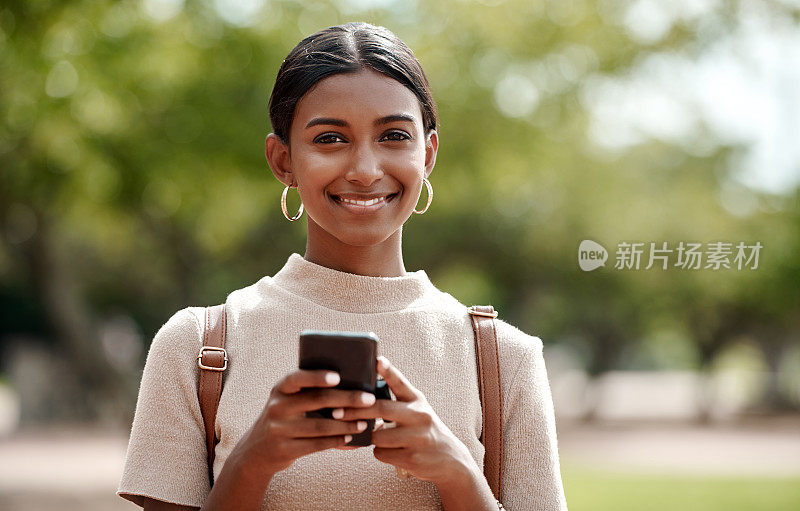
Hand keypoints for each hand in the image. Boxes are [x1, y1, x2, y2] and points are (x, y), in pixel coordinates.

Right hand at [231, 369, 375, 477]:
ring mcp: (279, 430)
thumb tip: (349, 385)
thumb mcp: (287, 401)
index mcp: (280, 389)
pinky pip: (316, 445)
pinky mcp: (284, 450)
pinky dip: (336, 441)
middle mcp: (277, 407)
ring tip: (364, 422)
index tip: (338, 376)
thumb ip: (308, 392)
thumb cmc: (284, 419)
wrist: (256, 451)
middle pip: (316, 400)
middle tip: (369, 400)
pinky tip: (350, 438)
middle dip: (346, 399)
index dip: (317, 377)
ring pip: (320, 426)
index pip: (297, 377)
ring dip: (346, 424)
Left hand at [333, 356, 479, 485]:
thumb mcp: (416, 410)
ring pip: (377, 436)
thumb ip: (395, 401)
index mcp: (417, 400)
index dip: (388, 371)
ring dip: (371, 437)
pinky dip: (380, 452)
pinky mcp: (413, 458)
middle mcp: (419, 415)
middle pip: (381, 409)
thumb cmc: (422, 430)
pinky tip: (391, 451)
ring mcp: (417, 437)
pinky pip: (381, 453)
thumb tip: (361, 397)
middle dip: (355, 410)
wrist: (449, 459)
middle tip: (336, 410)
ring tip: (380, 437)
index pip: (401, 382)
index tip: (377, 359)